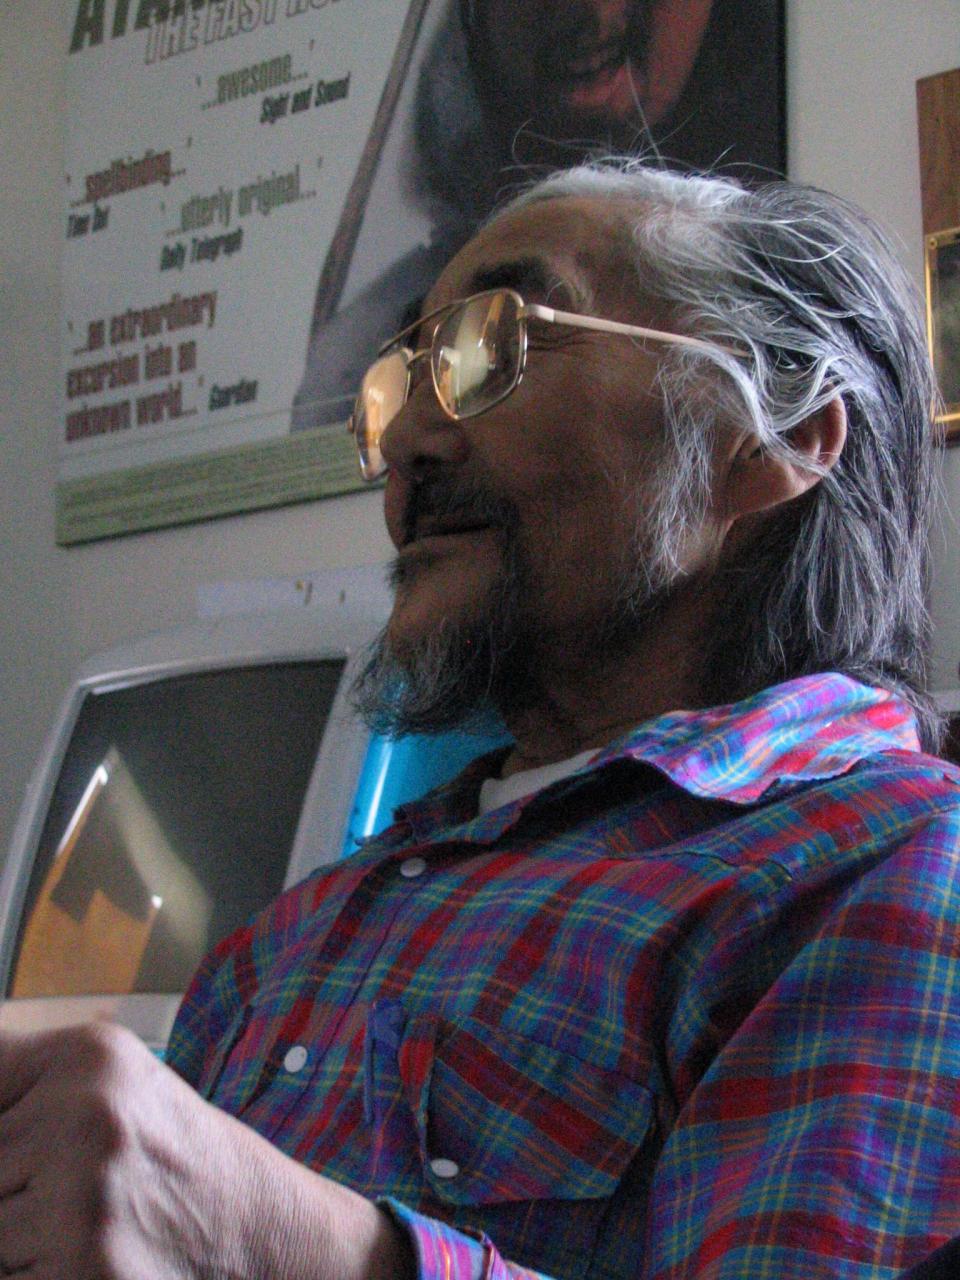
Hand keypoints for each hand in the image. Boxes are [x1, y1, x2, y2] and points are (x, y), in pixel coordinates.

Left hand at [0, 1023, 411, 1279]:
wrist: (255, 1225)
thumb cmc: (167, 1153)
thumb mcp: (103, 1079)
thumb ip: (19, 1076)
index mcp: (87, 1056)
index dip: (8, 1132)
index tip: (34, 1150)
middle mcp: (86, 1113)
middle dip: (13, 1189)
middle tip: (79, 1190)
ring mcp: (85, 1193)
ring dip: (22, 1241)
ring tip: (87, 1225)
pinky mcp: (85, 1265)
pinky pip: (7, 1272)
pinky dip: (38, 1273)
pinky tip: (90, 1257)